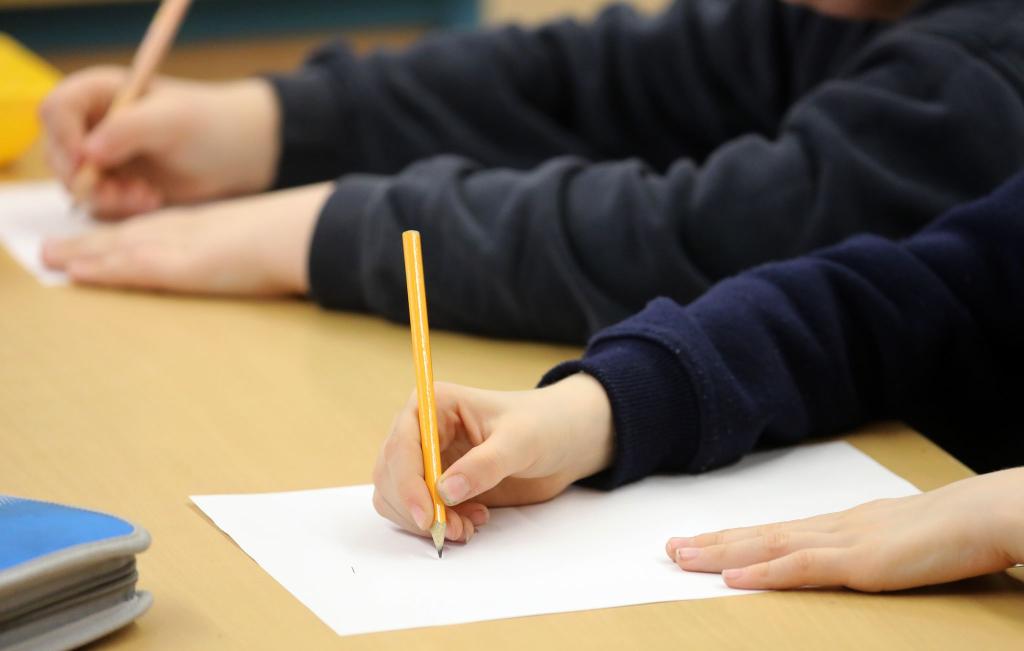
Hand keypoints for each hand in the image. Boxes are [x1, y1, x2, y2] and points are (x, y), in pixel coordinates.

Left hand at [40, 183, 330, 294]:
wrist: (314, 232)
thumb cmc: (308, 237)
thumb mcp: (278, 241)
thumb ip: (264, 250)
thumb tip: (274, 260)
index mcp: (215, 224)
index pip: (159, 227)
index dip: (126, 234)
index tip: (102, 241)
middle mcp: (193, 229)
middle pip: (132, 233)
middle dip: (93, 243)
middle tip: (55, 250)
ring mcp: (187, 244)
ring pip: (123, 247)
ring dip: (84, 253)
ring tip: (51, 259)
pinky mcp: (185, 265)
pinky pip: (134, 266)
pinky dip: (104, 268)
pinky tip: (78, 274)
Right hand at [41, 67, 279, 218]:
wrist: (241, 154)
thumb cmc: (211, 126)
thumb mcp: (173, 120)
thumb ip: (128, 128)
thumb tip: (87, 151)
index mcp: (101, 93)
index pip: (57, 109)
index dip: (64, 136)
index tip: (87, 162)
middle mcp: (94, 123)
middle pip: (57, 152)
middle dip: (85, 178)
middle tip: (123, 192)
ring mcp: (103, 156)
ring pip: (76, 184)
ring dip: (106, 197)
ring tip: (147, 197)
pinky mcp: (117, 184)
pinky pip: (99, 203)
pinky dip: (120, 208)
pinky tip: (152, 201)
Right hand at [372, 375, 613, 542]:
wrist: (564, 442)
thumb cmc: (543, 426)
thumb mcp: (520, 441)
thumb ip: (484, 465)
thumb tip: (444, 492)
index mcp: (434, 405)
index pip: (401, 445)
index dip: (407, 483)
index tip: (427, 516)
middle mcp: (421, 431)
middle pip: (390, 475)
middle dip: (417, 508)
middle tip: (453, 529)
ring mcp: (427, 459)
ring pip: (397, 498)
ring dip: (426, 521)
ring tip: (468, 526)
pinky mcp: (437, 485)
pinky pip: (418, 511)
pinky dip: (438, 524)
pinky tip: (472, 520)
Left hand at [666, 467, 1023, 590]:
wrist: (987, 515)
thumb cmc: (954, 531)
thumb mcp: (903, 541)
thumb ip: (874, 549)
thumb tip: (857, 559)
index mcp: (843, 526)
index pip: (776, 532)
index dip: (735, 537)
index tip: (700, 540)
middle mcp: (833, 528)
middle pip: (760, 536)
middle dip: (712, 543)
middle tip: (669, 547)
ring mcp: (843, 542)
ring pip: (768, 547)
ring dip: (722, 554)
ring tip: (681, 557)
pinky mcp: (860, 563)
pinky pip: (802, 568)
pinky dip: (765, 573)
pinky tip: (734, 579)